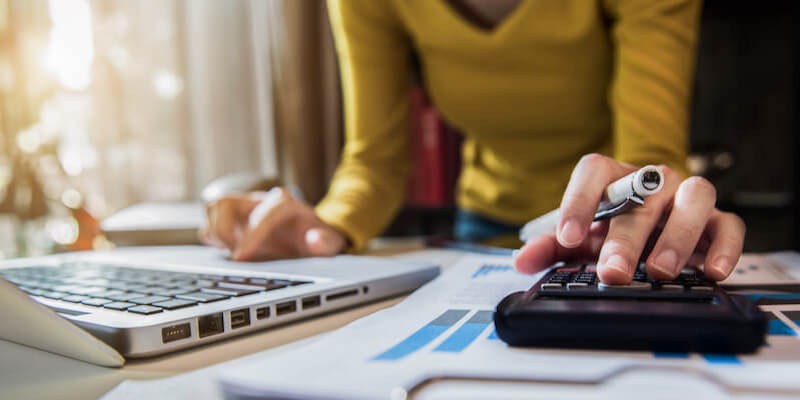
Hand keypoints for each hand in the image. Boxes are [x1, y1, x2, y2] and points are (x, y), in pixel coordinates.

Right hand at [200, 187, 346, 260]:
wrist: (313, 234)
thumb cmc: (318, 238)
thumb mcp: (329, 242)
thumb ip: (326, 242)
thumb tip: (314, 239)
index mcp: (283, 204)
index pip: (260, 214)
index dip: (249, 236)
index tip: (241, 257)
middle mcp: (260, 201)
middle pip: (225, 202)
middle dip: (224, 230)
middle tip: (236, 254)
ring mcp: (244, 208)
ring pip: (213, 208)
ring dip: (216, 233)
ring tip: (232, 251)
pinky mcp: (234, 219)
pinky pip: (210, 220)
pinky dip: (213, 237)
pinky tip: (229, 251)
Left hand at [514, 154, 744, 283]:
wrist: (650, 232)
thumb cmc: (611, 229)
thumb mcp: (579, 239)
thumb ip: (549, 248)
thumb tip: (522, 260)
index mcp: (612, 178)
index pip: (593, 172)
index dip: (578, 202)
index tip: (566, 237)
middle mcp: (652, 181)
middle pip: (642, 196)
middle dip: (625, 238)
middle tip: (612, 271)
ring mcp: (686, 197)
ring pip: (695, 197)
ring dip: (677, 234)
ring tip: (660, 270)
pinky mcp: (716, 220)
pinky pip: (729, 224)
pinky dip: (725, 247)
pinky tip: (712, 271)